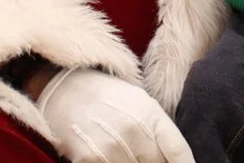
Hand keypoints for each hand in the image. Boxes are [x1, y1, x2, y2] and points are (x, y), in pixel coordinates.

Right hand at [37, 68, 194, 162]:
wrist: (64, 88)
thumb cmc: (106, 97)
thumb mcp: (139, 103)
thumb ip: (159, 130)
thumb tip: (174, 160)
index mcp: (149, 113)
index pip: (179, 154)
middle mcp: (133, 129)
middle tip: (145, 157)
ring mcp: (112, 146)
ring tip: (127, 155)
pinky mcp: (91, 159)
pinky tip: (112, 157)